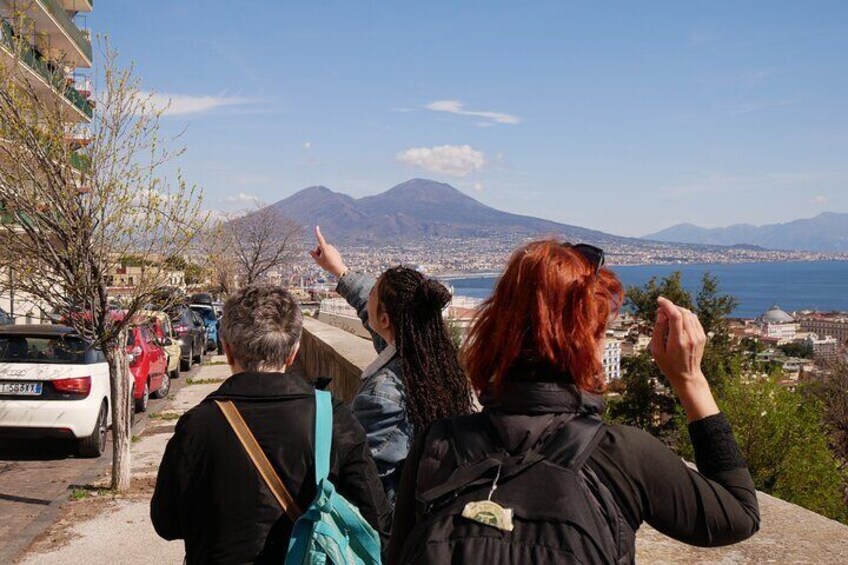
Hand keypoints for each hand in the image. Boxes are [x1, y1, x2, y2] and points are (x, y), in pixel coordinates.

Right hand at [309, 226, 346, 276]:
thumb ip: (314, 255)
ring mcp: (333, 249)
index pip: (320, 239)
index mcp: (325, 248)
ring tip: (325, 261)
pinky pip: (329, 252)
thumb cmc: (328, 265)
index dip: (318, 233)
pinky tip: (330, 261)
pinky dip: (327, 255)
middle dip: (318, 251)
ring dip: (323, 254)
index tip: (317, 227)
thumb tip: (311, 251)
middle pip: (320, 247)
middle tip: (320, 259)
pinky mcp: (336, 252)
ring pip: (325, 249)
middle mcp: (329, 247)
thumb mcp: (318, 261)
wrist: (339, 269)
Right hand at [651, 296, 718, 421]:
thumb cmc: (668, 364)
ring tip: (668, 316)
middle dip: (671, 307)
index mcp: (678, 341)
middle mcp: (690, 337)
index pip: (675, 315)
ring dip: (678, 310)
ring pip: (689, 314)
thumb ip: (658, 330)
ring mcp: (698, 336)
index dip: (667, 304)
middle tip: (661, 311)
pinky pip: (694, 319)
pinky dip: (685, 315)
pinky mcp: (702, 336)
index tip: (659, 300)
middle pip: (682, 312)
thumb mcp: (656, 350)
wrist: (687, 376)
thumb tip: (661, 313)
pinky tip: (678, 321)